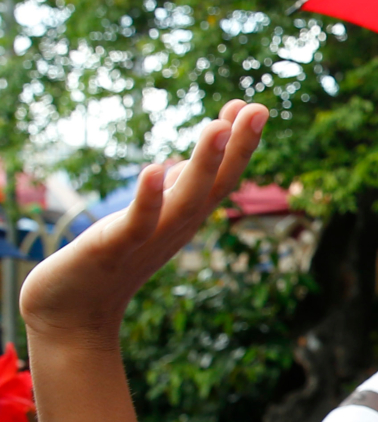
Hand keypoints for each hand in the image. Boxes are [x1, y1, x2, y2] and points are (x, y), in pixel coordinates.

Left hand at [21, 102, 267, 348]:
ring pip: (185, 199)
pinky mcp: (115, 247)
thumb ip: (164, 194)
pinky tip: (156, 169)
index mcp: (184, 218)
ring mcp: (150, 238)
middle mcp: (176, 227)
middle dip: (237, 147)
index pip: (221, 177)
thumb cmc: (107, 263)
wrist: (75, 313)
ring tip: (217, 125)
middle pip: (216, 185)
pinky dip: (149, 197)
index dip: (239, 144)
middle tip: (258, 108)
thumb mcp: (143, 220)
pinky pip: (138, 222)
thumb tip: (180, 166)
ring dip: (203, 164)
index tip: (253, 107)